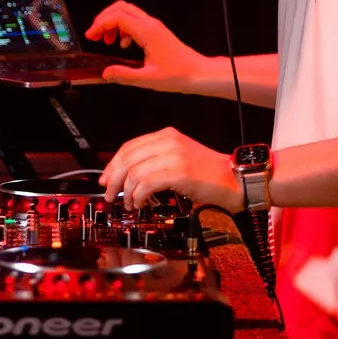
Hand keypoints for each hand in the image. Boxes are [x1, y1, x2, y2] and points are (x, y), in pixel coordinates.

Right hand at [85, 0, 206, 92]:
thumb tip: (106, 73)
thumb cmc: (178, 74)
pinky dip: (123, 28)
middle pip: (122, 8)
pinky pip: (135, 21)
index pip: (119, 17)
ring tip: (108, 41)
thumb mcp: (148, 79)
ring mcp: (154, 26)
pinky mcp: (156, 31)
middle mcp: (151, 25)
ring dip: (113, 23)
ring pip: (128, 13)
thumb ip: (124, 75)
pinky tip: (123, 45)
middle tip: (96, 35)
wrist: (197, 72)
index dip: (101, 24)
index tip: (91, 35)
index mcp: (148, 32)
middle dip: (104, 18)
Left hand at [98, 126, 242, 212]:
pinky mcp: (179, 173)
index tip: (105, 179)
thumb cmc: (206, 172)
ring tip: (129, 203)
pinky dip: (138, 196)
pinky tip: (140, 204)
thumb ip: (155, 158)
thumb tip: (126, 174)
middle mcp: (169, 141)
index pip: (129, 146)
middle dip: (114, 179)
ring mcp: (174, 156)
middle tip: (110, 195)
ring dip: (127, 192)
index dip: (113, 164)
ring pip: (135, 172)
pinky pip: (146, 184)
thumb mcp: (179, 156)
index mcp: (167, 134)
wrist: (231, 179)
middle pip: (128, 158)